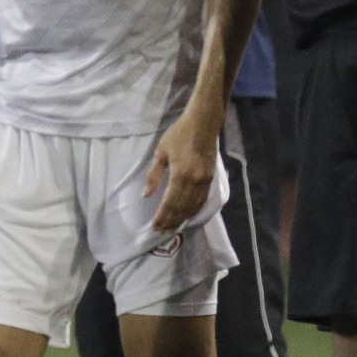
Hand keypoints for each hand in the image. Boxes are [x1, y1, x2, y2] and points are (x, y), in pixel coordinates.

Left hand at [143, 111, 218, 232]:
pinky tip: (187, 216)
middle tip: (161, 231)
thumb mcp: (161, 151)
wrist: (203, 124)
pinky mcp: (210, 179)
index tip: (155, 227)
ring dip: (182, 219)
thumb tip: (146, 195)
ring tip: (172, 228)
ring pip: (192, 207)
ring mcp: (204, 182)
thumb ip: (154, 175)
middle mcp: (194, 182)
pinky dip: (193, 211)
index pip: (169, 202)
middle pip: (181, 208)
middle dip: (171, 221)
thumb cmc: (178, 135)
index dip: (162, 216)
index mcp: (180, 175)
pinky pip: (201, 201)